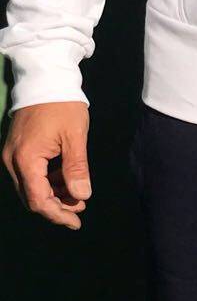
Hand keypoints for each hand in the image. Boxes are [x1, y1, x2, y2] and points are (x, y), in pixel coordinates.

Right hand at [2, 102, 90, 229]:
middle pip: (31, 198)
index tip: (77, 222)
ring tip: (77, 193)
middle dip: (57, 207)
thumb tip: (81, 196)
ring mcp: (11, 155)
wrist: (44, 78)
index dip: (58, 215)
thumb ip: (77, 169)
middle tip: (80, 208)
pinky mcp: (15, 150)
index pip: (39, 200)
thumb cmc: (62, 104)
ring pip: (29, 188)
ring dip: (52, 195)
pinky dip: (46, 182)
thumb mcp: (75, 136)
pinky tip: (64, 178)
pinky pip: (28, 175)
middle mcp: (12, 160)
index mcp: (26, 159)